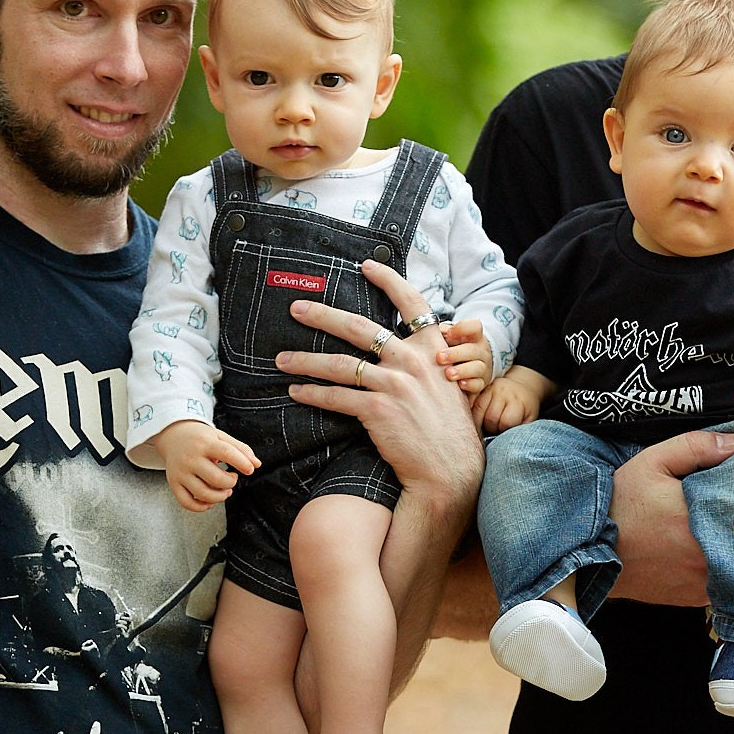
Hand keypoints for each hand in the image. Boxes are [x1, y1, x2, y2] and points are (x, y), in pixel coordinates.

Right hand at [150, 419, 258, 511]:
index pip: (226, 453)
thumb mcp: (220, 436)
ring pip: (203, 494)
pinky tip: (210, 501)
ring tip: (225, 490)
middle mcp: (190, 458)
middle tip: (233, 478)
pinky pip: (187, 503)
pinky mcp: (174, 483)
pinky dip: (201, 507)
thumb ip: (240, 449)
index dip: (242, 463)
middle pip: (216, 479)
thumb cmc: (200, 438)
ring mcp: (181, 473)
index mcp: (204, 443)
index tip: (249, 469)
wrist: (173, 436)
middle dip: (231, 483)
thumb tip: (256, 464)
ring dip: (220, 497)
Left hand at [279, 261, 483, 501]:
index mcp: (432, 349)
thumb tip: (405, 349)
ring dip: (305, 360)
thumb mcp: (449, 384)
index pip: (411, 302)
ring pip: (339, 364)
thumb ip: (428, 363)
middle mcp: (413, 360)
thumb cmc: (450, 431)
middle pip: (360, 327)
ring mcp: (394, 384)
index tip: (366, 265)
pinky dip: (312, 394)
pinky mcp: (378, 411)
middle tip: (297, 308)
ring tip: (282, 358)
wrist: (452, 469)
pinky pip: (336, 397)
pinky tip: (296, 392)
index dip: (387, 280)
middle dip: (323, 315)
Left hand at [438, 320, 493, 395]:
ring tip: (448, 374)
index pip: (474, 327)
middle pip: (473, 350)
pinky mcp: (482, 383)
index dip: (463, 328)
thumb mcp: (448, 339)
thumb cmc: (452, 350)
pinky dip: (470, 384)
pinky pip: (478, 384)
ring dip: (462, 371)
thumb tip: (428, 334)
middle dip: (456, 354)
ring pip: (477, 368)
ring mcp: (482, 367)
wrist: (468, 368)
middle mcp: (480, 351)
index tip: (449, 333)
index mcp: (473, 336)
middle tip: (440, 357)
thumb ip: (440, 334)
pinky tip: (460, 385)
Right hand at [474, 371, 543, 434]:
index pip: (506, 422)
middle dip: (492, 429)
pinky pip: (472, 405)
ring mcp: (490, 389)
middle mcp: (503, 391)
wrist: (522, 387)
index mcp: (518, 400)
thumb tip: (504, 443)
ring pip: (478, 412)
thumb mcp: (530, 419)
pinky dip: (473, 416)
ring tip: (486, 428)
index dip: (504, 431)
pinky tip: (478, 422)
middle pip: (490, 418)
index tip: (505, 433)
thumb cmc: (526, 408)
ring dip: (480, 424)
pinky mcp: (481, 389)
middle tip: (496, 431)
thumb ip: (519, 430)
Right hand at [604, 428, 733, 605]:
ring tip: (728, 529)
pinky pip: (723, 583)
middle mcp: (707, 556)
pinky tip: (712, 552)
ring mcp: (703, 581)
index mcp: (700, 519)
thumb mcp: (652, 463)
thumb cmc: (620, 505)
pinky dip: (724, 569)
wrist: (590, 551)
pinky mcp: (695, 598)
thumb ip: (695, 447)